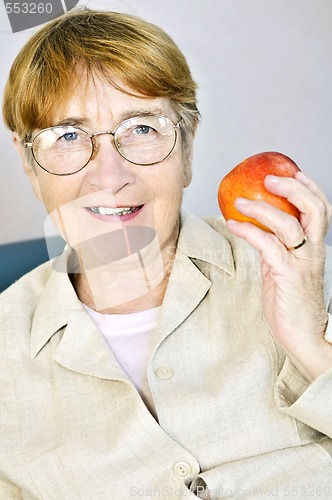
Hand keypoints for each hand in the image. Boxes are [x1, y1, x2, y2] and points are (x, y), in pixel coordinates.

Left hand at [226, 170, 331, 380]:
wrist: (304, 337)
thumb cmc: (292, 304)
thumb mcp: (285, 270)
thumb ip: (277, 250)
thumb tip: (256, 232)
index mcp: (314, 248)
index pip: (320, 210)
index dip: (310, 188)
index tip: (294, 172)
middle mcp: (312, 252)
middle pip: (314, 209)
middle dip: (292, 188)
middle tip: (268, 178)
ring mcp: (301, 263)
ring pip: (289, 224)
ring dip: (262, 208)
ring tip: (240, 200)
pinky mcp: (287, 276)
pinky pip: (267, 246)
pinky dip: (248, 231)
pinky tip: (233, 225)